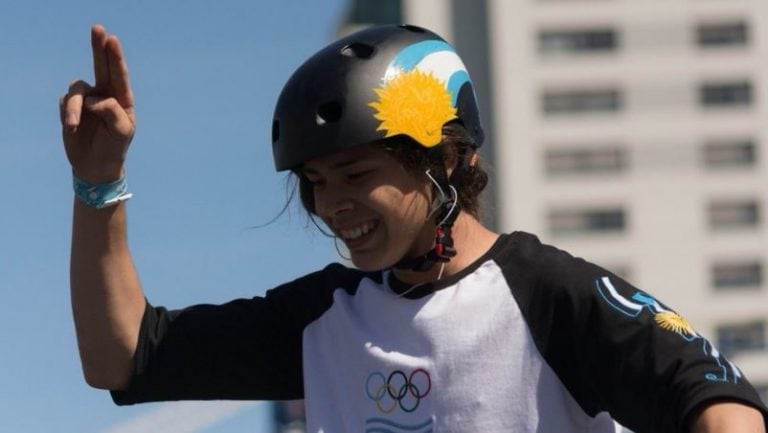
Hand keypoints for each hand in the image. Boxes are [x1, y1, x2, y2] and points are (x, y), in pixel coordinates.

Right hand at [60, 25, 135, 183]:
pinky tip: (73, 129)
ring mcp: (87, 99)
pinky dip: (68, 115)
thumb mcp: (121, 131)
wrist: (96, 165)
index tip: (112, 40)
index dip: (115, 57)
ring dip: (74, 108)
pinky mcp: (71, 107)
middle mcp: (104, 94)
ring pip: (77, 90)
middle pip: (100, 66)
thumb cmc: (114, 147)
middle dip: (98, 47)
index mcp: (122, 99)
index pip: (119, 74)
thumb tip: (93, 97)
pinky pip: (66, 103)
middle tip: (98, 29)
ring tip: (74, 126)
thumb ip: (111, 110)